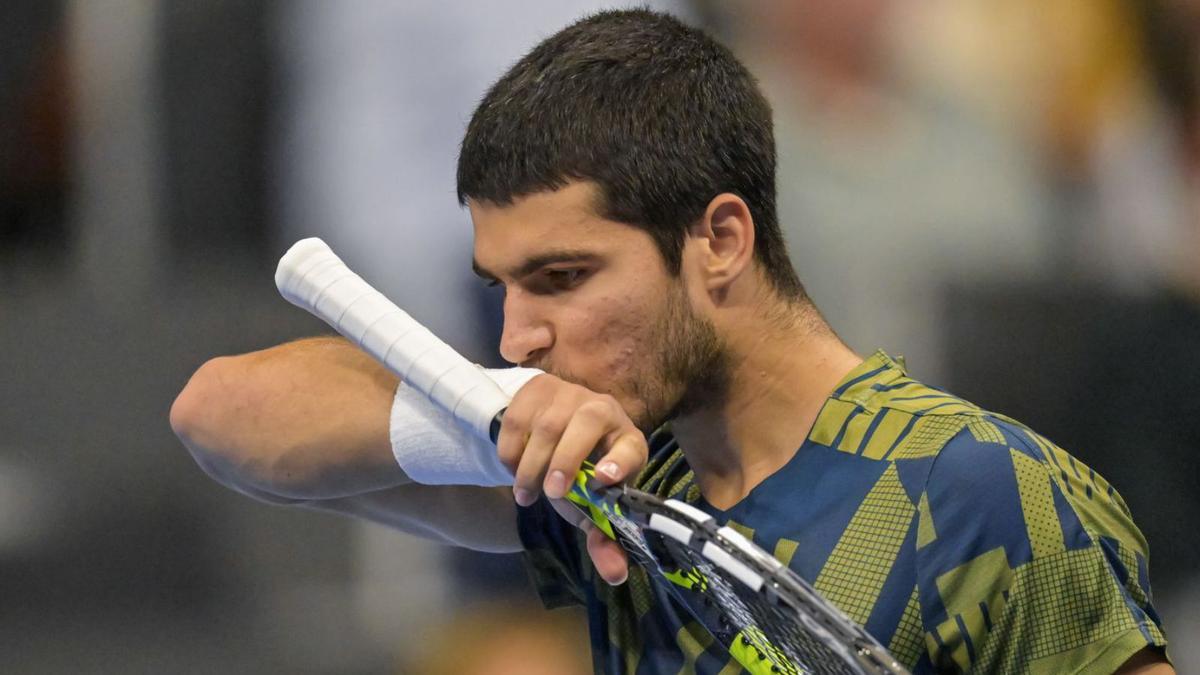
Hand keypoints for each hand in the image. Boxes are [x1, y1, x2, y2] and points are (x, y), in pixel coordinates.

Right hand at [496, 374, 647, 584]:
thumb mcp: (594, 505)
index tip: (604, 481)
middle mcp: (603, 409)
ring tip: (525, 495)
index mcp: (627, 440)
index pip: (631, 447)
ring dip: (532, 463)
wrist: (556, 429)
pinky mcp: (536, 388)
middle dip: (566, 460)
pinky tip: (514, 469)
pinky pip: (517, 418)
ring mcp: (568, 393)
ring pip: (548, 423)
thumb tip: (615, 575)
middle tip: (549, 494)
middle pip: (588, 422)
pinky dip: (511, 450)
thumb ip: (604, 541)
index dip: (620, 462)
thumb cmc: (581, 473)